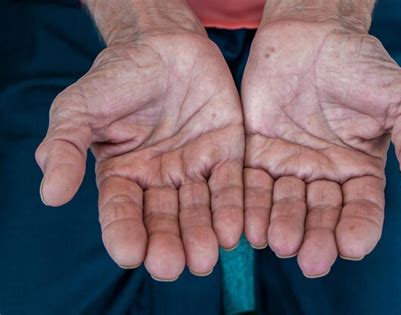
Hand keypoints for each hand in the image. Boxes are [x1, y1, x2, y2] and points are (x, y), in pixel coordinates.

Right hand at [36, 23, 243, 279]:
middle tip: (172, 267)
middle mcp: (160, 180)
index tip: (131, 255)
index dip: (124, 233)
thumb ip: (65, 147)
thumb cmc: (119, 76)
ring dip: (201, 234)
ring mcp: (193, 169)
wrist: (164, 45)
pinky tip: (233, 231)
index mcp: (123, 175)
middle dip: (167, 243)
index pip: (121, 211)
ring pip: (198, 209)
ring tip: (204, 259)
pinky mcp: (225, 154)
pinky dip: (231, 207)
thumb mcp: (81, 107)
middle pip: (163, 218)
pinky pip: (228, 184)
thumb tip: (51, 195)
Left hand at [242, 11, 400, 276]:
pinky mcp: (255, 153)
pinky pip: (251, 183)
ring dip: (280, 226)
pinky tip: (248, 223)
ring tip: (278, 243)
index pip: (361, 208)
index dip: (358, 228)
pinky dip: (250, 203)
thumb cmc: (360, 65)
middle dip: (316, 238)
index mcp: (359, 170)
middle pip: (319, 215)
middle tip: (310, 261)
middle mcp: (322, 176)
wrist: (311, 35)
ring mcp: (287, 166)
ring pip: (283, 205)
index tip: (352, 246)